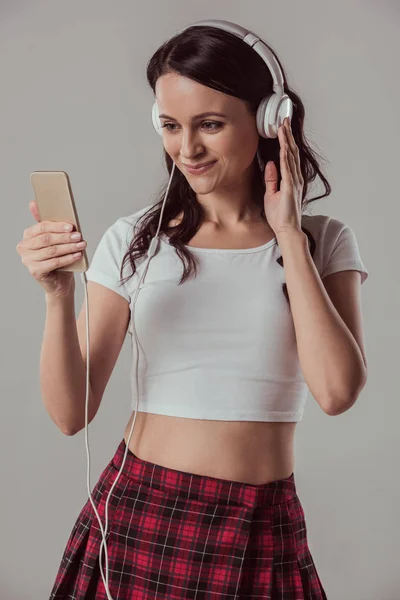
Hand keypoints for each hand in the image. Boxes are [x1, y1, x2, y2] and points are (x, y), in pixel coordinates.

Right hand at [16, 201, 85, 297]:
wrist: (59, 282)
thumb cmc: (57, 258)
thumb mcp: (55, 240)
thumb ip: (51, 225)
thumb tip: (37, 203)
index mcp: (28, 236)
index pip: (41, 227)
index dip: (57, 226)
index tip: (71, 226)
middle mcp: (24, 247)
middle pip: (47, 239)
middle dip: (65, 237)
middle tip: (78, 236)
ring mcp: (28, 260)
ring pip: (52, 251)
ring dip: (69, 247)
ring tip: (81, 245)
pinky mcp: (35, 271)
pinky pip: (54, 262)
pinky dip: (68, 258)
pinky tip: (77, 255)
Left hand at [263, 117, 303, 234]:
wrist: (287, 229)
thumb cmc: (280, 216)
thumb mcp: (271, 194)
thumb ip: (272, 179)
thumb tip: (270, 164)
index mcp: (291, 179)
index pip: (288, 156)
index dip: (286, 141)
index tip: (282, 127)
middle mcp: (295, 178)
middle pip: (292, 152)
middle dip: (287, 135)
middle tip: (284, 119)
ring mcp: (294, 182)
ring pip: (291, 156)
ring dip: (287, 140)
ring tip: (283, 126)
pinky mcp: (290, 187)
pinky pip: (287, 168)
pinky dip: (286, 155)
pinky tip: (284, 145)